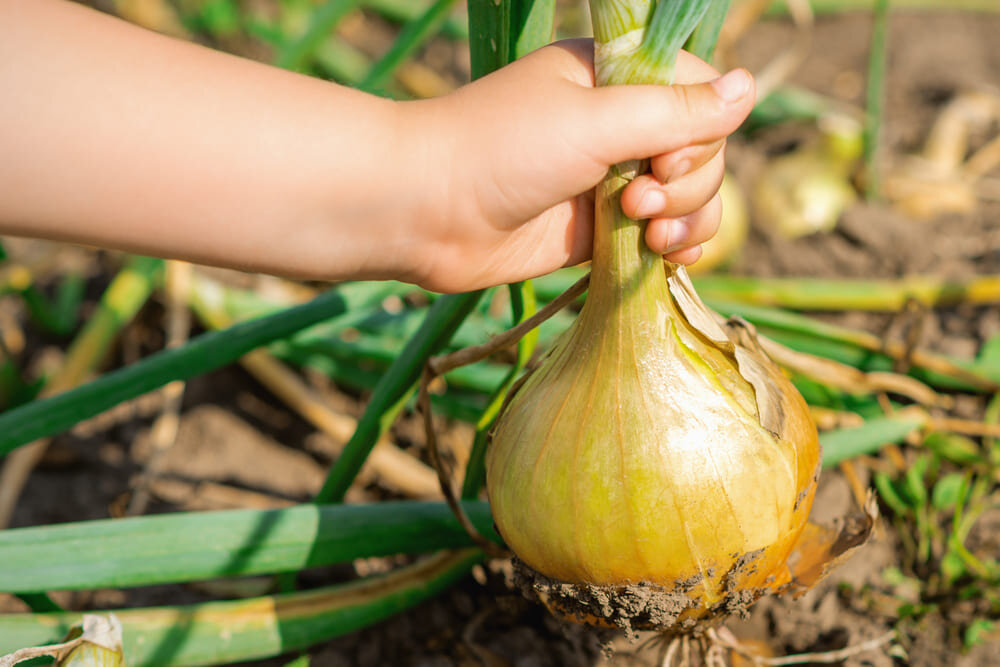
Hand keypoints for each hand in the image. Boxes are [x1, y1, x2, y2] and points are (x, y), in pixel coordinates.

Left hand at [402, 39, 754, 292]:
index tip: (663, 156)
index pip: (701, 94)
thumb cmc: (502, 149)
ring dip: (685, 221)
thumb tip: (752, 87)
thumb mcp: (595, 121)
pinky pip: (662, 238)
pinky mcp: (599, 231)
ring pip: (690, 199)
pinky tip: (663, 260)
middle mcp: (618, 124)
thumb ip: (676, 110)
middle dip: (687, 183)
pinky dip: (674, 250)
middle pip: (703, 151)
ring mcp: (611, 180)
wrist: (427, 214)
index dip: (703, 132)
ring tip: (643, 236)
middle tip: (635, 200)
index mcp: (616, 77)